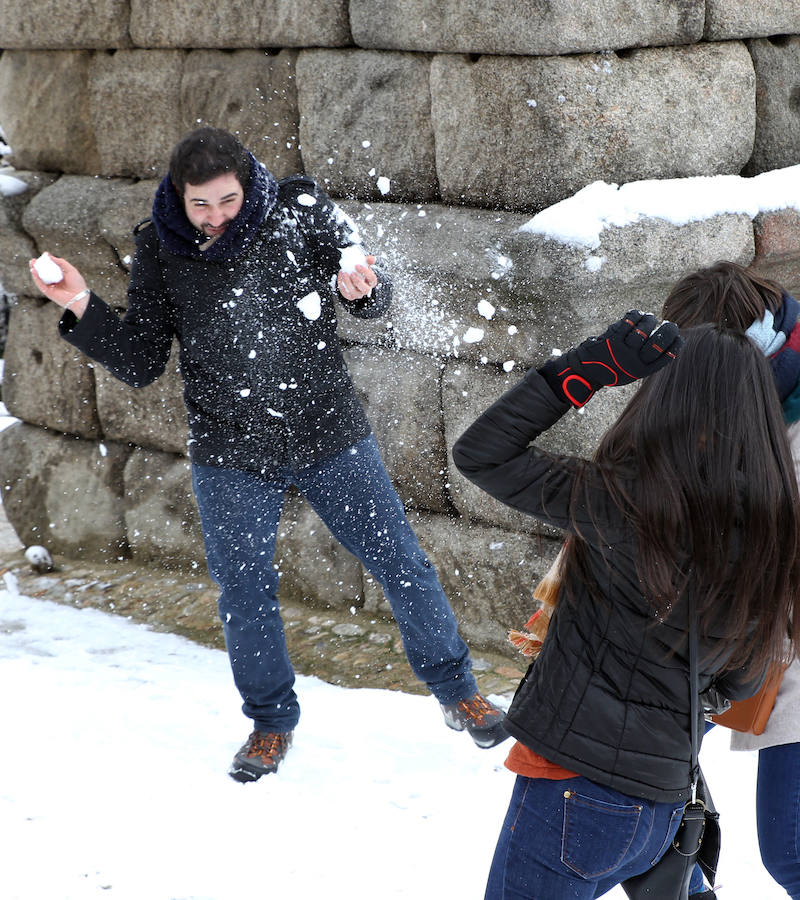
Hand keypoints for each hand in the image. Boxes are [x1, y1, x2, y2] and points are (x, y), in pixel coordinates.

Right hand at [29, 255, 87, 309]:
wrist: (79, 297)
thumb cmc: (77, 284)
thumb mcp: (70, 270)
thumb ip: (61, 262)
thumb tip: (50, 256)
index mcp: (60, 276)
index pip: (52, 268)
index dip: (47, 261)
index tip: (44, 254)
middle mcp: (55, 281)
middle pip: (44, 272)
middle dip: (38, 265)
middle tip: (34, 259)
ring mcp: (50, 287)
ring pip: (40, 278)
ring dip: (34, 270)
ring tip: (32, 263)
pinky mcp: (48, 292)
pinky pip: (40, 284)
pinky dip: (36, 277)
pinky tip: (34, 270)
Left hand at [337, 255, 377, 301]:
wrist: (351, 274)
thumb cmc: (358, 270)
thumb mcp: (364, 264)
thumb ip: (368, 260)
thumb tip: (372, 259)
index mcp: (371, 282)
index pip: (372, 279)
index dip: (365, 272)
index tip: (357, 265)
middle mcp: (366, 289)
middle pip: (365, 289)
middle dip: (358, 281)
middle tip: (352, 273)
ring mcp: (358, 294)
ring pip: (354, 292)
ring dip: (348, 283)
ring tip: (344, 274)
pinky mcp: (350, 296)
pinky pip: (346, 294)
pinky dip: (342, 286)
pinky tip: (341, 278)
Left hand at [539, 310, 682, 406]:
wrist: (586, 370)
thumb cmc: (612, 369)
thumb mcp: (631, 371)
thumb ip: (646, 360)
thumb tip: (667, 341)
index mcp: (641, 371)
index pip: (666, 357)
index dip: (676, 344)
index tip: (678, 336)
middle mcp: (634, 361)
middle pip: (658, 342)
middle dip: (668, 330)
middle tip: (669, 324)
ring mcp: (623, 349)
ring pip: (644, 328)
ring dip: (649, 320)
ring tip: (649, 319)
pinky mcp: (613, 338)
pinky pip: (630, 320)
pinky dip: (636, 315)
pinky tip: (637, 316)